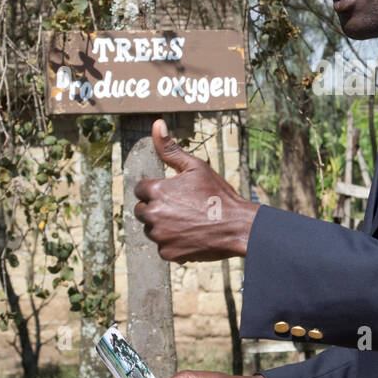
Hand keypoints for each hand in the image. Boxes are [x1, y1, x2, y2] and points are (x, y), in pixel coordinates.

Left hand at [133, 119, 259, 261]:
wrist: (237, 226)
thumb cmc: (218, 194)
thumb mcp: (196, 167)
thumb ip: (170, 148)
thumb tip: (156, 124)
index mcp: (157, 190)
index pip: (140, 189)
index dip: (155, 189)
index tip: (172, 192)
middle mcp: (153, 214)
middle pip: (142, 210)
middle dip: (156, 208)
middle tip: (182, 207)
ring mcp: (160, 236)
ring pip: (151, 229)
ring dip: (163, 226)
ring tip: (188, 221)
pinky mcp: (168, 253)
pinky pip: (162, 246)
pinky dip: (173, 242)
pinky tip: (191, 235)